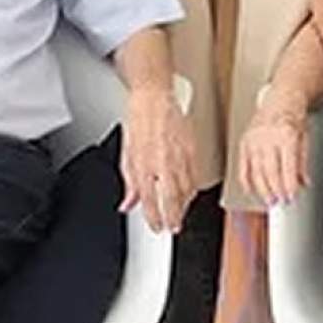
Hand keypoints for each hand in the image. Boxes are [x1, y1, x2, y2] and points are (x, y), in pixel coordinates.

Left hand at [120, 87, 196, 233]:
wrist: (153, 95)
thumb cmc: (138, 119)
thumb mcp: (126, 152)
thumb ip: (129, 182)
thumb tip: (127, 204)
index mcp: (143, 164)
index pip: (149, 200)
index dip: (154, 218)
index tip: (156, 226)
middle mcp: (162, 161)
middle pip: (171, 199)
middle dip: (173, 217)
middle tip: (173, 227)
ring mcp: (179, 155)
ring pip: (186, 188)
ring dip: (184, 204)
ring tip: (181, 212)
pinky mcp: (191, 146)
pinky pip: (195, 173)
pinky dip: (193, 186)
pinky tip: (190, 191)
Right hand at [238, 92, 307, 205]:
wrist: (280, 99)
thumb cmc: (293, 117)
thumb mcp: (304, 138)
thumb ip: (302, 163)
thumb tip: (303, 183)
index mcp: (286, 135)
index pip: (287, 167)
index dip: (289, 185)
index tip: (291, 196)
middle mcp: (268, 136)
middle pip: (269, 171)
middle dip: (276, 190)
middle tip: (281, 202)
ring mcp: (254, 139)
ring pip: (255, 171)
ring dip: (262, 189)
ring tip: (270, 200)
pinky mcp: (244, 141)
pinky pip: (243, 166)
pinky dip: (246, 180)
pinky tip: (252, 190)